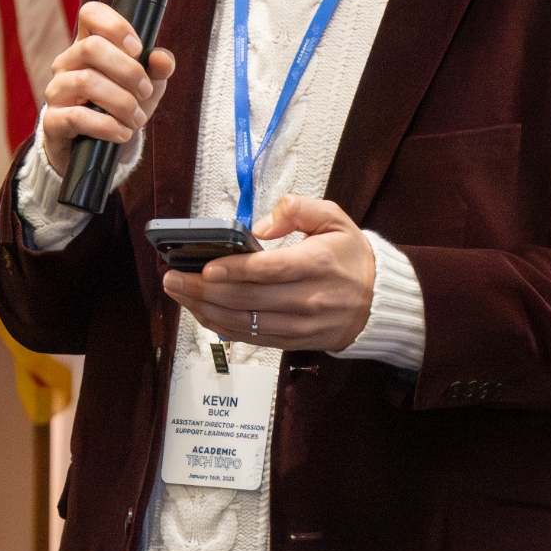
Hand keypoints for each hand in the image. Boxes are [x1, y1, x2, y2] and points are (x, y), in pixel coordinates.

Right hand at [41, 1, 177, 175]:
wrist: (96, 148)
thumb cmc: (118, 107)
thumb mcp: (145, 87)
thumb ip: (157, 70)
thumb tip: (162, 58)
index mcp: (88, 45)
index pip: (91, 13)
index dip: (115, 25)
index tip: (137, 49)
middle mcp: (67, 63)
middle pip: (91, 47)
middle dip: (128, 71)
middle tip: (145, 90)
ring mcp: (57, 90)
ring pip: (85, 81)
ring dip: (121, 102)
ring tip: (136, 118)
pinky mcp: (52, 121)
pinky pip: (76, 116)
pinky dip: (106, 126)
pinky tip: (122, 133)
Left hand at [161, 195, 375, 351]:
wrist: (379, 302)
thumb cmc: (350, 256)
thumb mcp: (334, 218)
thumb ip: (296, 209)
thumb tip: (257, 227)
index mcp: (316, 265)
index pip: (269, 271)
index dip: (234, 270)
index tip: (204, 267)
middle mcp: (307, 299)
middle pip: (247, 299)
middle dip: (203, 290)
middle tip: (172, 277)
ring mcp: (299, 325)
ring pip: (244, 322)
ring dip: (204, 309)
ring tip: (177, 293)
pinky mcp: (292, 342)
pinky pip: (251, 338)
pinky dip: (221, 327)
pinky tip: (199, 312)